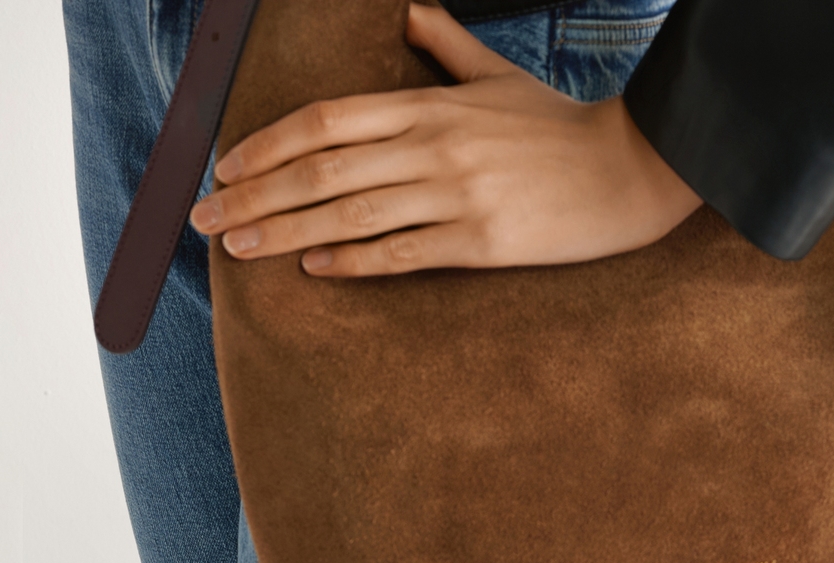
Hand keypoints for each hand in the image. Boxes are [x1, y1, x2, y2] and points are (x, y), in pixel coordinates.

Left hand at [188, 3, 700, 276]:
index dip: (267, 143)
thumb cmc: (558, 128)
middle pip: (321, 170)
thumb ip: (444, 45)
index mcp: (428, 105)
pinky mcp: (480, 241)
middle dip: (253, 195)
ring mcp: (455, 195)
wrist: (629, 171)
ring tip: (239, 249)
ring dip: (283, 232)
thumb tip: (406, 10)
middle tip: (205, 219)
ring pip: (349, 214)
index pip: (326, 120)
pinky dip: (353, 261)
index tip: (227, 167)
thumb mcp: (496, 75)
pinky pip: (402, 253)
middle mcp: (432, 147)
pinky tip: (314, 267)